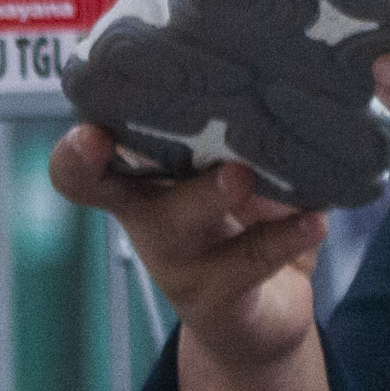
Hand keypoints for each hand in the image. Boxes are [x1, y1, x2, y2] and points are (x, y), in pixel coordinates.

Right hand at [48, 127, 324, 372]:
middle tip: (155, 128)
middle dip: (116, 166)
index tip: (90, 132)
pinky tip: (314, 219)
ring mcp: (178, 266)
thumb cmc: (245, 225)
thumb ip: (243, 133)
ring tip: (241, 176)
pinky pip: (248, 264)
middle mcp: (150, 222)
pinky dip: (285, 236)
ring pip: (178, 228)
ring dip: (206, 197)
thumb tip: (273, 70)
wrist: (267, 320)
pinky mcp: (218, 300)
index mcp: (144, 182)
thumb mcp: (239, 173)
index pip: (83, 169)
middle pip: (115, 192)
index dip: (75, 155)